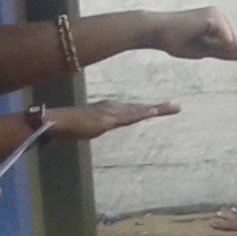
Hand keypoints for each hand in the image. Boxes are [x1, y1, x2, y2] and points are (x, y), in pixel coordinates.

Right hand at [46, 99, 179, 139]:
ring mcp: (112, 113)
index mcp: (111, 109)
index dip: (150, 110)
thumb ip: (96, 127)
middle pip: (141, 109)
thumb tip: (95, 128)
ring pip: (139, 111)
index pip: (135, 110)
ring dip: (157, 110)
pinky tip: (154, 112)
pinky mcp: (108, 120)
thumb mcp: (88, 128)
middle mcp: (114, 108)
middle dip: (160, 109)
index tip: (165, 109)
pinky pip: (128, 118)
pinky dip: (142, 114)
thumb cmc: (69, 126)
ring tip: (174, 108)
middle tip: (178, 107)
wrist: (57, 122)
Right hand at [153, 7, 236, 60]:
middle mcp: (222, 15)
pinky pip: (227, 39)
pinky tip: (200, 37)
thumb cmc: (178, 40)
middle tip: (204, 43)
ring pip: (235, 42)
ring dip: (220, 48)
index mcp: (221, 22)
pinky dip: (216, 44)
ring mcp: (218, 14)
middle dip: (228, 51)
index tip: (226, 51)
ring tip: (200, 40)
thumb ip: (227, 52)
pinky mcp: (213, 17)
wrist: (158, 33)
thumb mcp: (207, 50)